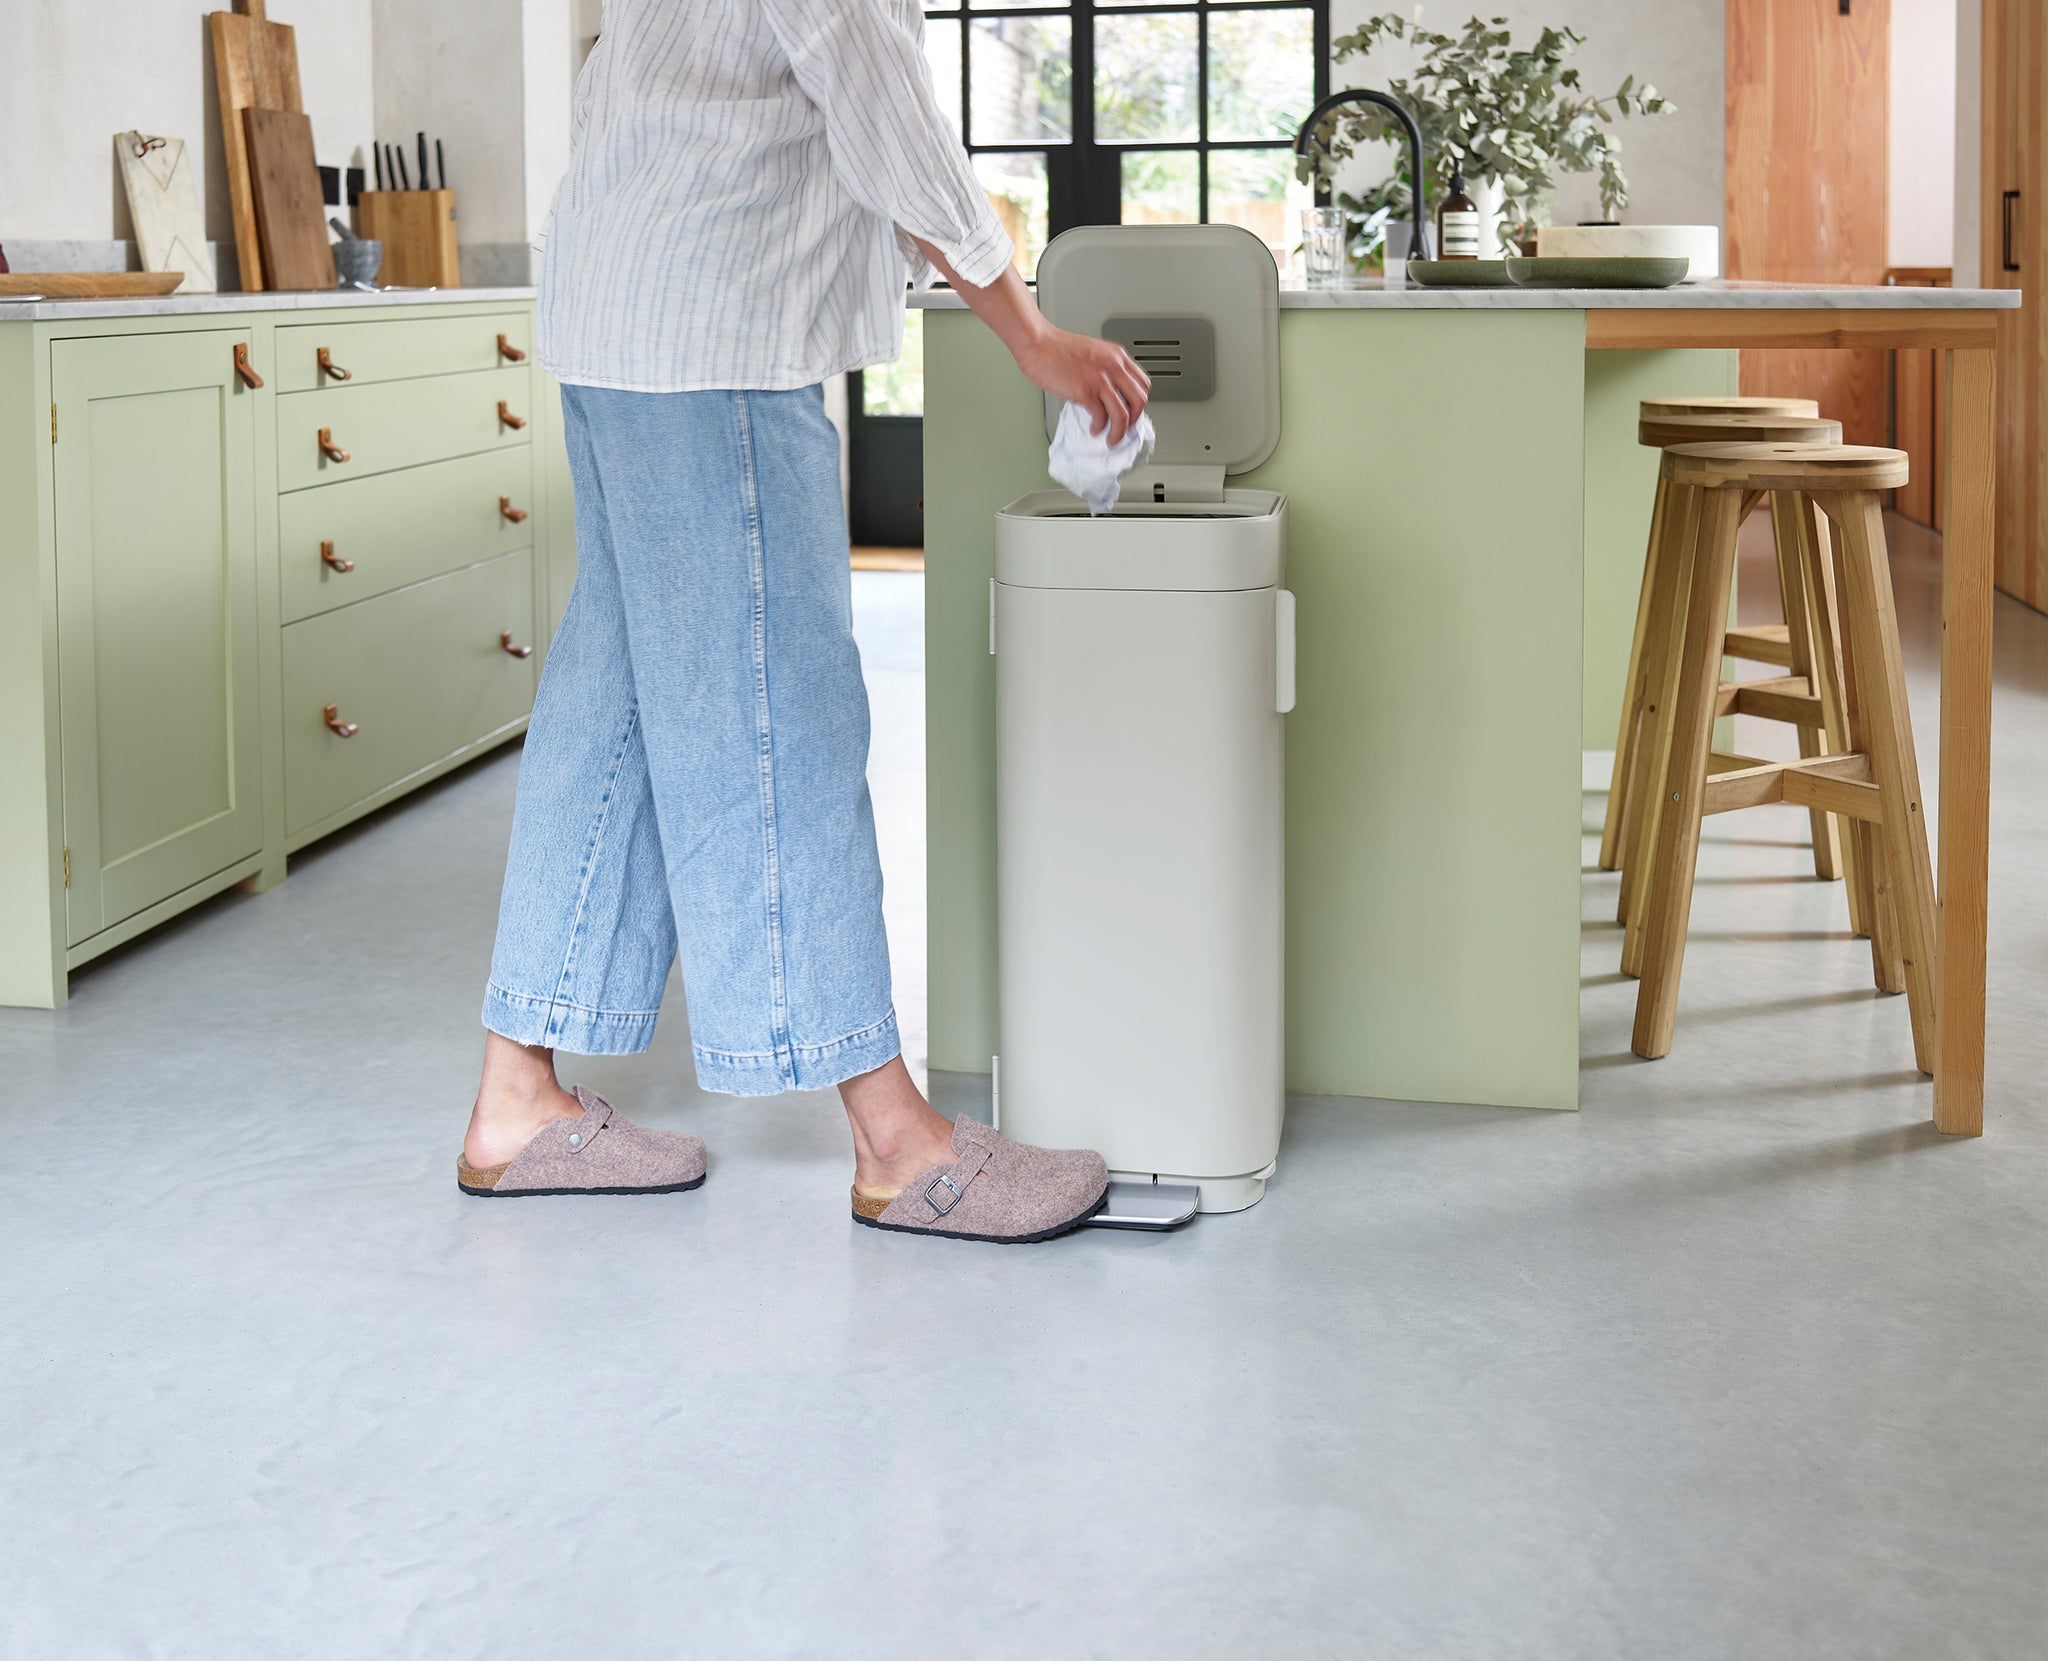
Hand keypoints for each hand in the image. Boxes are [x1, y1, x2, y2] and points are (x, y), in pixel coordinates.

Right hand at [1014, 325, 1151, 445]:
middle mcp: (1113, 366)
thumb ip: (1103, 370)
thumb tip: (1105, 394)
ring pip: (1123, 414)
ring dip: (1119, 432)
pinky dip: (1099, 427)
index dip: (1139, 402)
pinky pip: (1101, 416)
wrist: (1037, 343)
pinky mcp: (1084, 391)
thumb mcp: (1092, 353)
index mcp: (1116, 355)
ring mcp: (1100, 379)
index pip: (1142, 383)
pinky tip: (1094, 428)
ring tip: (1112, 438)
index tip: (1132, 412)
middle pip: (1139, 400)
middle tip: (1126, 428)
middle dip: (1134, 420)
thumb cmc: (1056, 348)